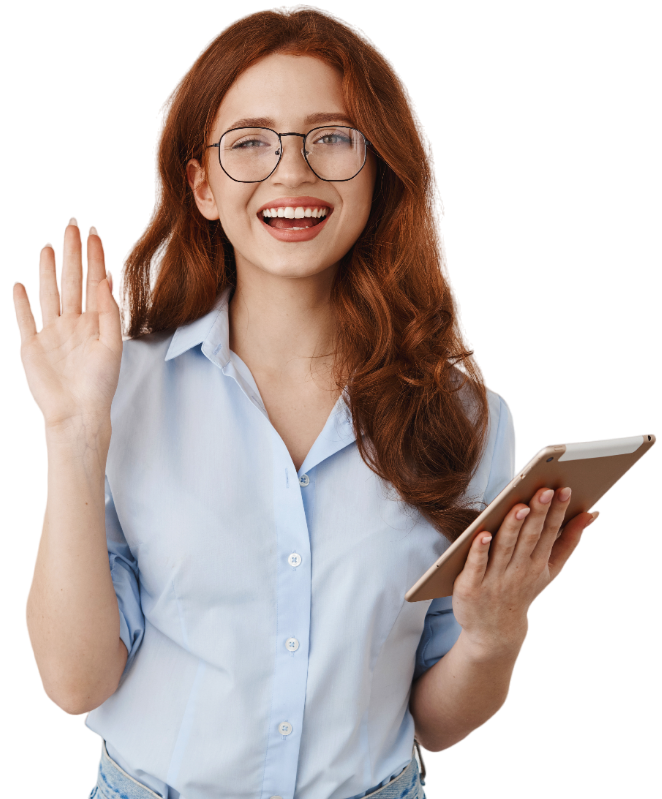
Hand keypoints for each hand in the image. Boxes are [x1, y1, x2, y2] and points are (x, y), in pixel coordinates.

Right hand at [12, 220, 122, 432]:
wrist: (78, 412)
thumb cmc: (100, 384)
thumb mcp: (112, 346)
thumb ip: (108, 312)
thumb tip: (105, 279)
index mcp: (94, 323)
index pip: (93, 282)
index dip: (93, 257)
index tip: (93, 233)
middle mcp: (73, 324)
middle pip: (71, 280)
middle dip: (72, 253)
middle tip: (71, 225)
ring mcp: (51, 333)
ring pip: (50, 293)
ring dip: (48, 271)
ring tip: (49, 247)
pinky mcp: (32, 346)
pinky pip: (25, 319)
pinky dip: (21, 303)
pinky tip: (20, 286)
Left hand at [451, 487, 597, 656]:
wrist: (493, 631)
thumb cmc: (519, 589)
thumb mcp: (548, 569)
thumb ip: (567, 541)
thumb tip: (590, 513)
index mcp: (538, 563)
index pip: (550, 533)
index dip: (557, 511)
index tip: (563, 489)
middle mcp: (518, 570)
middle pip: (530, 537)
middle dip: (538, 513)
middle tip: (545, 489)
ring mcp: (495, 578)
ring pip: (505, 547)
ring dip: (513, 526)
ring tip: (520, 505)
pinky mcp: (471, 585)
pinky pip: (476, 565)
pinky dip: (479, 550)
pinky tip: (483, 534)